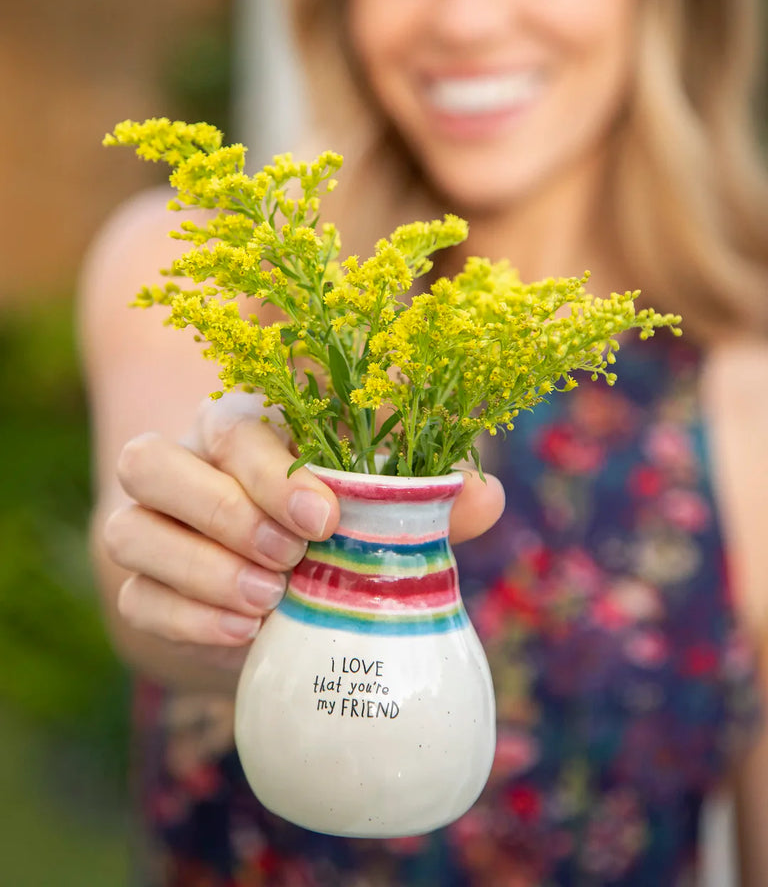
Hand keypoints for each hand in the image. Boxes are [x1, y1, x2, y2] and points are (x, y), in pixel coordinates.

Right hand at [104, 394, 505, 650]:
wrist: (275, 598)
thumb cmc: (335, 531)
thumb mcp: (380, 507)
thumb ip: (425, 498)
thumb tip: (486, 495)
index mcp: (238, 429)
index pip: (231, 426)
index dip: (271, 470)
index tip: (325, 517)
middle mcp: (181, 467)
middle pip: (152, 463)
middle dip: (223, 511)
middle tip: (291, 561)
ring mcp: (150, 529)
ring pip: (129, 530)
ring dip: (198, 568)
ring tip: (268, 602)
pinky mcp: (140, 590)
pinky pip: (135, 598)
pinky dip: (185, 617)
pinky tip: (242, 636)